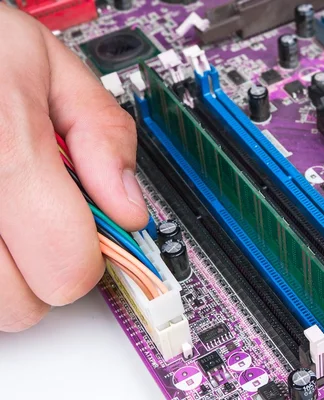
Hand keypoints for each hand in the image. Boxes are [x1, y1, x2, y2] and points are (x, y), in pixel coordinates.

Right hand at [0, 6, 147, 331]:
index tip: (95, 235)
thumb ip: (101, 133)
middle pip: (26, 303)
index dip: (93, 256)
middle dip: (49, 269)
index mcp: (4, 151)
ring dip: (12, 272)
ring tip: (15, 217)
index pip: (67, 266)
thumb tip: (129, 208)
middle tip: (48, 224)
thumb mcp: (50, 66)